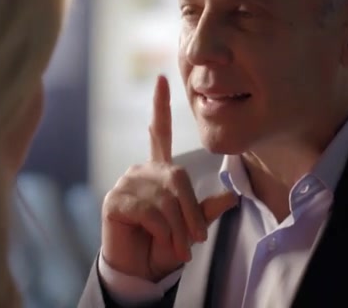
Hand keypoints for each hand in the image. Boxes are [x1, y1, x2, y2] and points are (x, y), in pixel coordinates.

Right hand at [101, 75, 237, 281]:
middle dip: (190, 213)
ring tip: (178, 246)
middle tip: (195, 241)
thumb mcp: (190, 226)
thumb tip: (233, 195)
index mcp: (159, 170)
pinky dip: (161, 230)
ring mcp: (126, 183)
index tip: (161, 78)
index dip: (160, 106)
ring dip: (177, 228)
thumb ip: (205, 209)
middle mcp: (141, 170)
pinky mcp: (114, 200)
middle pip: (177, 178)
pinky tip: (156, 238)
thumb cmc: (163, 245)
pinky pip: (149, 211)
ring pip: (165, 198)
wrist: (141, 269)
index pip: (159, 132)